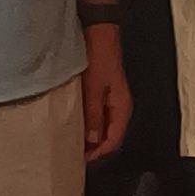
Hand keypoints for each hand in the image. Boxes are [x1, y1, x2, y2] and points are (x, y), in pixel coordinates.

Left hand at [79, 26, 132, 162]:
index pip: (113, 139)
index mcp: (122, 107)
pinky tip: (74, 125)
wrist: (98, 35)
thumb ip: (93, 116)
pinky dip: (88, 124)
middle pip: (109, 135)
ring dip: (90, 136)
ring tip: (72, 143)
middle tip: (74, 155)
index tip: (81, 160)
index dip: (98, 152)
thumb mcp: (92, 90)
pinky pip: (97, 115)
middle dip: (94, 147)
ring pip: (102, 126)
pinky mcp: (102, 93)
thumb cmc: (98, 59)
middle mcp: (119, 106)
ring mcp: (111, 100)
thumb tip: (92, 141)